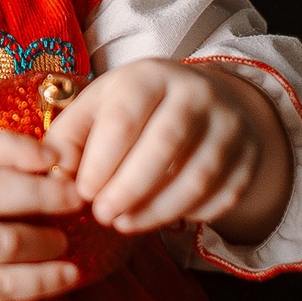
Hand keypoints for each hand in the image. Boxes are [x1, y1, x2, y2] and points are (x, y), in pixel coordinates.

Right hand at [0, 129, 84, 300]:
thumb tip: (46, 167)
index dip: (17, 148)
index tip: (54, 157)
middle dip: (42, 193)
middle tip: (76, 198)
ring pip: (4, 240)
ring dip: (45, 240)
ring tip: (62, 241)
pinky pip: (8, 284)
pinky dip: (44, 279)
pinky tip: (67, 275)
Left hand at [42, 59, 290, 242]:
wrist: (204, 97)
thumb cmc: (137, 107)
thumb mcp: (99, 106)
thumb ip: (70, 136)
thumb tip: (53, 172)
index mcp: (151, 76)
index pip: (125, 118)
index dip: (102, 161)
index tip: (83, 193)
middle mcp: (197, 93)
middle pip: (164, 146)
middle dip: (129, 189)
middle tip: (103, 215)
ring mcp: (230, 125)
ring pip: (198, 176)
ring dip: (158, 209)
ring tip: (125, 224)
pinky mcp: (249, 158)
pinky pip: (222, 196)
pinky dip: (191, 214)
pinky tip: (162, 218)